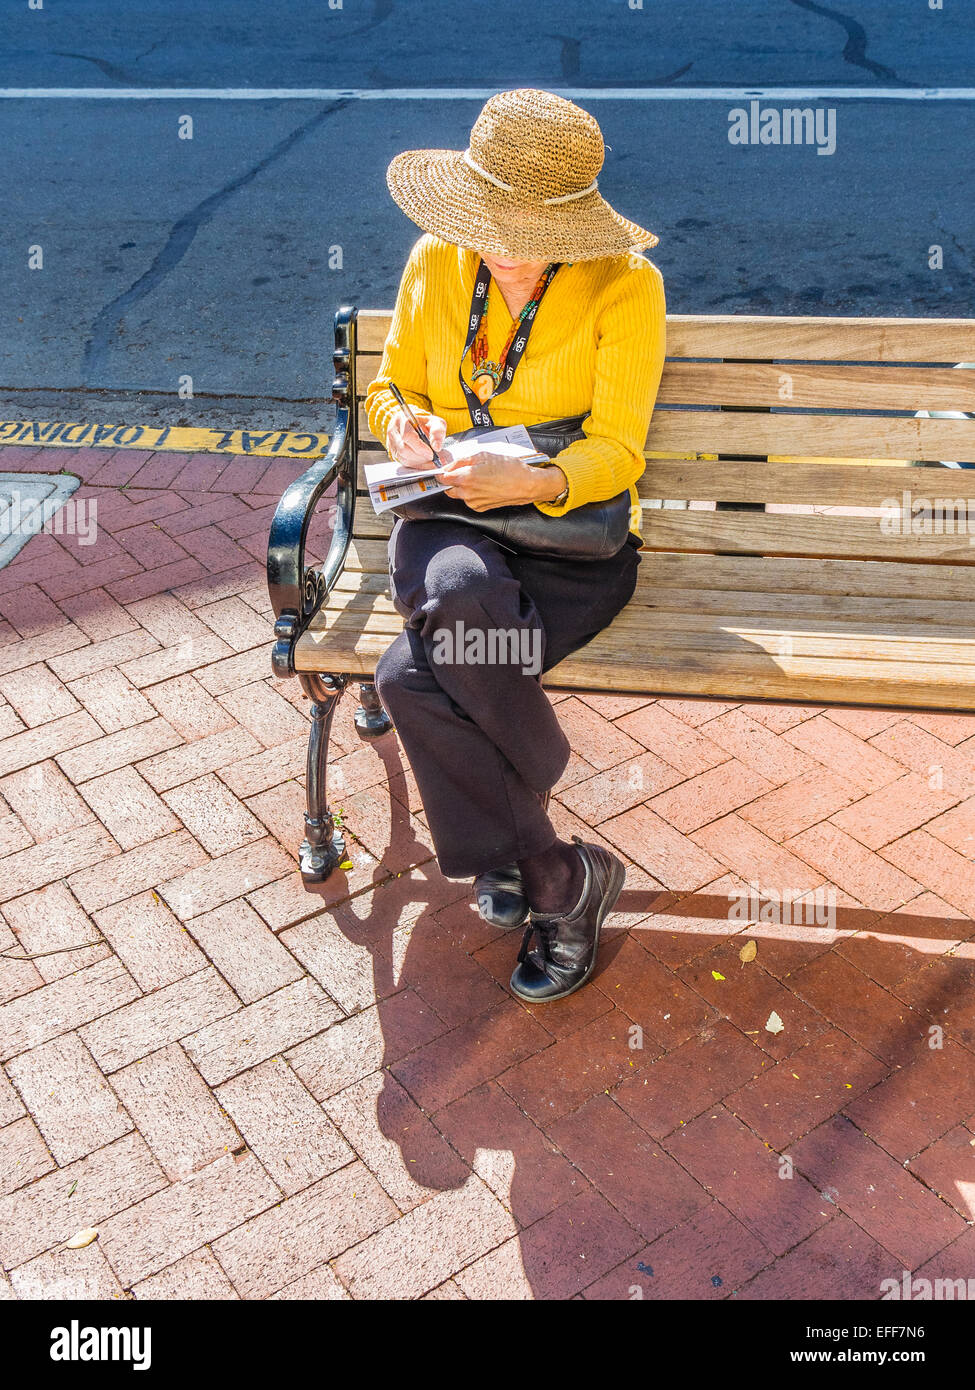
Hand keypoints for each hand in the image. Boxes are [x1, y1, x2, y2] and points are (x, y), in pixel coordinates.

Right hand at [387, 408, 446, 468]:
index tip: (431, 453)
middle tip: (432, 457)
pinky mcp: (393, 452)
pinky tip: (424, 461)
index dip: (420, 447)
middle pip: (403, 449)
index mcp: (402, 419)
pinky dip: (416, 464)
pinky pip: (403, 462)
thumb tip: (436, 447)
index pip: (407, 435)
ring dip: (418, 461)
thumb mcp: (434, 422)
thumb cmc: (424, 423)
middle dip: (420, 456)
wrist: (415, 425)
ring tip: (430, 459)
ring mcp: (391, 442)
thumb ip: (438, 431)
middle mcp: (393, 431)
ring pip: (403, 457)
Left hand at [435, 450, 567, 511]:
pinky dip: (473, 494)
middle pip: (448, 488)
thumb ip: (461, 461)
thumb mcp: (483, 455)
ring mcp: (473, 502)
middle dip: (452, 480)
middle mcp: (467, 493)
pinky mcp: (480, 508)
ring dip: (463, 486)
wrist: (526, 484)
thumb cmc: (508, 467)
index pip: (441, 478)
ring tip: (479, 477)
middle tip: (464, 471)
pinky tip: (485, 486)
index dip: (441, 472)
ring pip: (459, 494)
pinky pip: (470, 500)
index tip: (444, 469)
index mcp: (465, 478)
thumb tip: (448, 466)